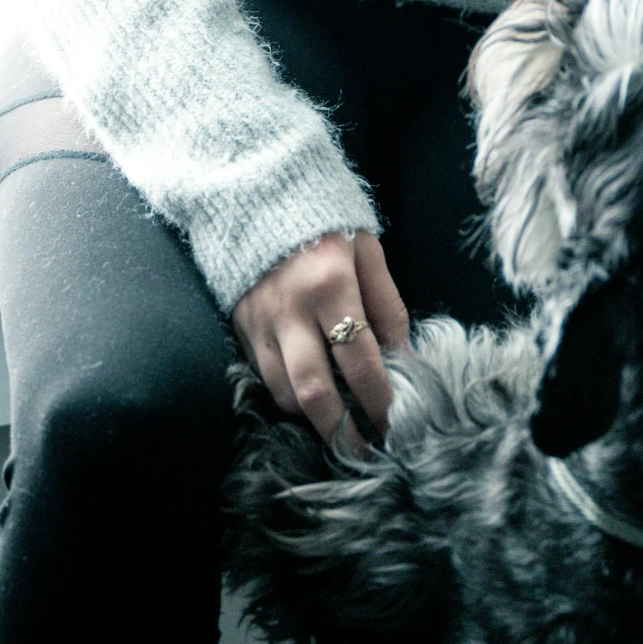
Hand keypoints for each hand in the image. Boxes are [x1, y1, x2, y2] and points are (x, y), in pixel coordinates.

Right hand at [231, 229, 408, 443]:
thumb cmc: (325, 221)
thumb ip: (387, 303)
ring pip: (284, 392)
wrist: (257, 193)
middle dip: (342, 430)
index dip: (379, 399)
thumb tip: (402, 356)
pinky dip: (287, 396)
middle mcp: (291, 308)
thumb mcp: (367, 249)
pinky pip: (263, 378)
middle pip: (315, 391)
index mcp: (330, 284)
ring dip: (313, 420)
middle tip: (365, 451)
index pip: (359, 359)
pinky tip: (309, 402)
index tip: (395, 423)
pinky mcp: (240, 326)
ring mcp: (259, 321)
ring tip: (341, 430)